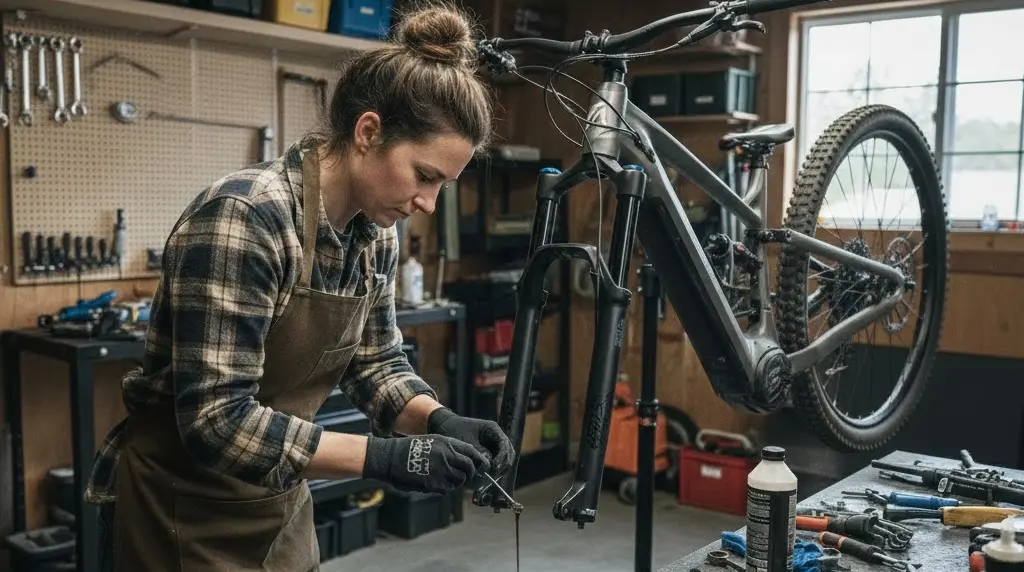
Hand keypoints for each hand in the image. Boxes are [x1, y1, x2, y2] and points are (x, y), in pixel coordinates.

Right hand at [363, 434, 488, 493]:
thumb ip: (450, 449)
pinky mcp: (433, 484)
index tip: (481, 465)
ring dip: (457, 481)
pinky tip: (438, 484)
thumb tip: (465, 460)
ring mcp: (441, 471)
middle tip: (467, 476)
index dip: (478, 460)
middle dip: (470, 473)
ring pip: (460, 480)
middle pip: (469, 468)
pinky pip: (447, 489)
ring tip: (448, 479)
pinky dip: (446, 488)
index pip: (472, 452)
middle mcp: (447, 456)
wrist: (390, 457)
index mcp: (447, 443)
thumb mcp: (432, 440)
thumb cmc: (410, 448)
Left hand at [428, 408, 514, 476]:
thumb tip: (489, 465)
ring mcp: (493, 446)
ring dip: (498, 469)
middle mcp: (495, 437)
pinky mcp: (488, 454)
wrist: (444, 428)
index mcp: (492, 429)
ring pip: (503, 460)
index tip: (495, 467)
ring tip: (489, 477)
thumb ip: (479, 452)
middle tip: (493, 474)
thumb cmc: (454, 430)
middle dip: (502, 464)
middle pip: (508, 453)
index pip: (504, 444)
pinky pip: (494, 463)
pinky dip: (491, 470)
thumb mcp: (466, 441)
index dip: (502, 457)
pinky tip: (485, 476)